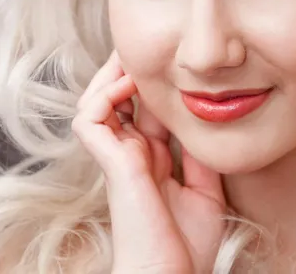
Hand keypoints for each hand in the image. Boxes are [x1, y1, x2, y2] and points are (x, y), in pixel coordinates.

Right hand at [72, 51, 226, 273]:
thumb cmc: (186, 246)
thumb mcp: (204, 190)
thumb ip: (198, 156)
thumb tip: (204, 122)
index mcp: (149, 157)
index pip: (140, 107)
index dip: (149, 82)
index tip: (167, 60)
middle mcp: (129, 152)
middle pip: (114, 98)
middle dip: (125, 70)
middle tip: (144, 49)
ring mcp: (117, 156)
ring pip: (94, 101)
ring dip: (110, 76)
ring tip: (132, 58)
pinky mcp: (112, 162)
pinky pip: (90, 118)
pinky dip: (104, 96)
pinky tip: (128, 85)